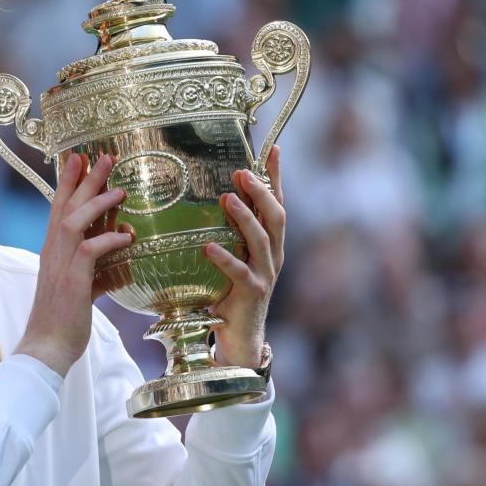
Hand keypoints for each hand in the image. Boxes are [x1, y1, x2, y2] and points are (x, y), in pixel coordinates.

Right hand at [16, 153, 130, 376]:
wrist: (47, 348)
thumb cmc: (64, 321)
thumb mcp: (84, 290)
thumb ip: (100, 273)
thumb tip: (123, 264)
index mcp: (53, 252)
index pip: (59, 209)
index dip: (69, 183)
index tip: (80, 159)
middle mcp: (52, 253)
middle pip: (66, 206)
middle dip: (85, 179)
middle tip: (103, 156)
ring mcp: (60, 265)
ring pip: (75, 221)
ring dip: (97, 202)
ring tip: (120, 188)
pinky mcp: (72, 282)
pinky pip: (90, 251)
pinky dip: (109, 240)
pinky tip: (127, 236)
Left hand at [205, 145, 285, 369]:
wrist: (240, 337)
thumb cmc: (231, 294)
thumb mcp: (234, 257)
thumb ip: (229, 232)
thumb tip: (212, 198)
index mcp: (271, 243)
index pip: (277, 203)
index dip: (276, 177)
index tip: (274, 148)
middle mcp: (273, 256)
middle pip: (276, 216)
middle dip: (262, 191)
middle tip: (242, 172)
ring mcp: (265, 275)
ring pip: (262, 240)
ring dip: (245, 218)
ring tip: (227, 198)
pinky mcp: (252, 294)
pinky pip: (239, 273)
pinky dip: (224, 259)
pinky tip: (208, 247)